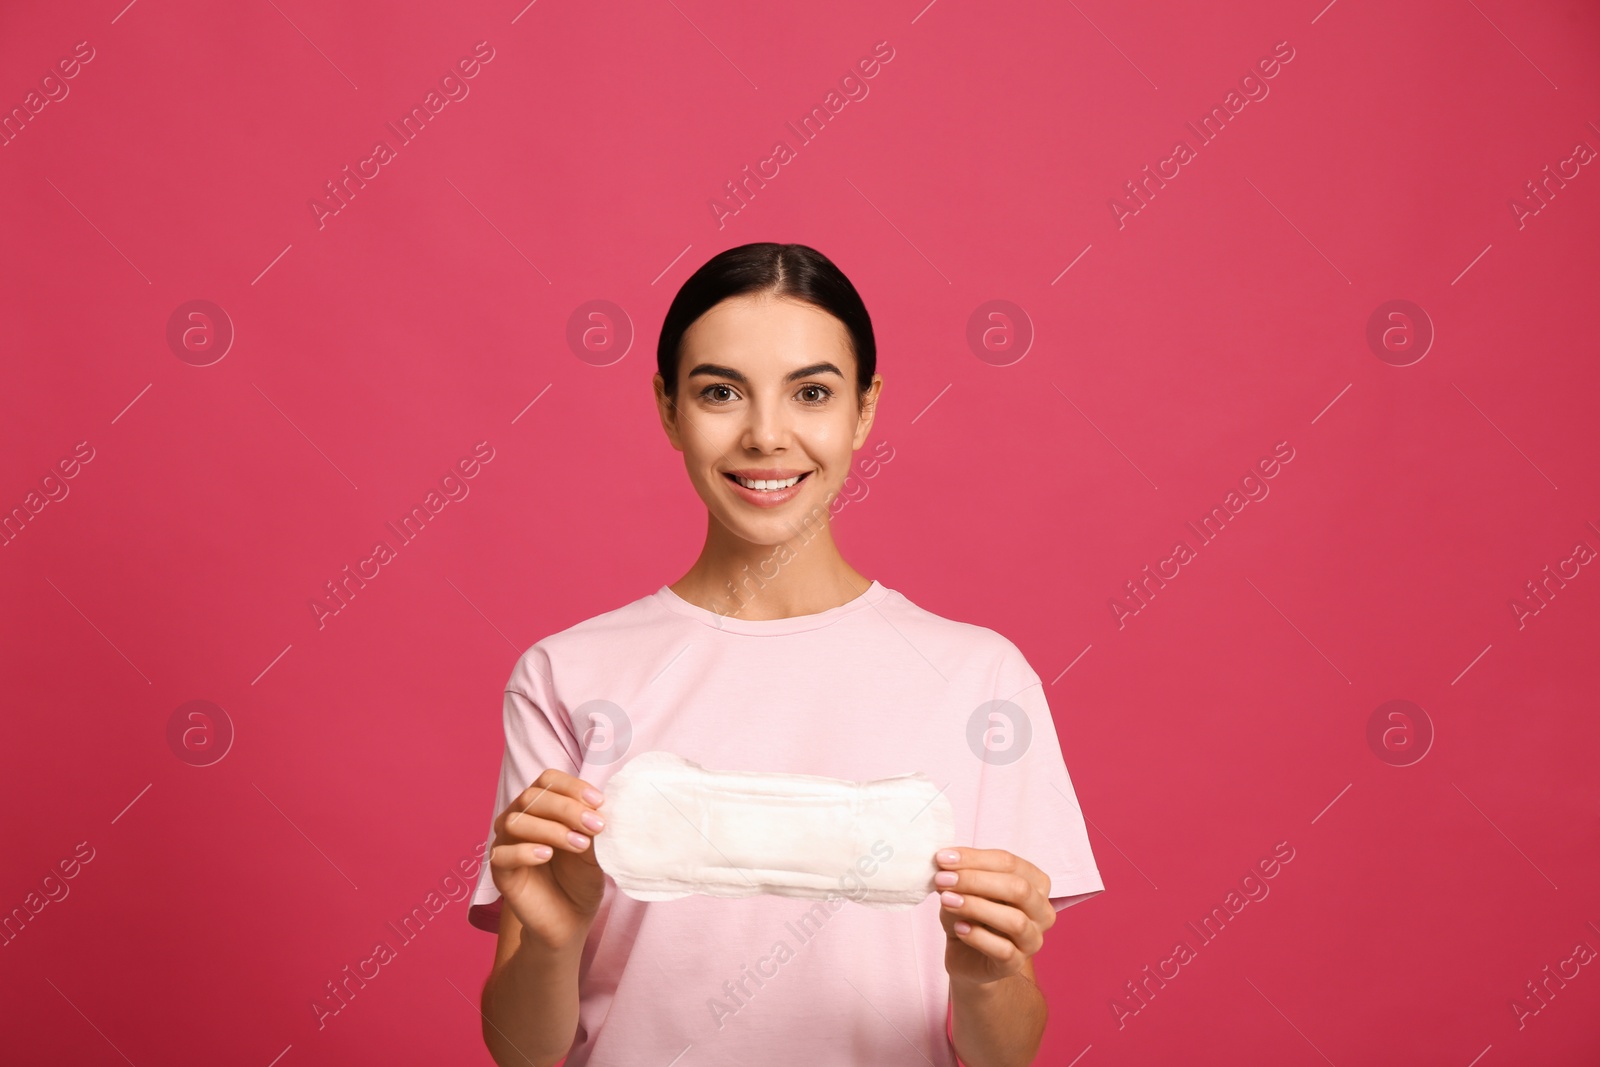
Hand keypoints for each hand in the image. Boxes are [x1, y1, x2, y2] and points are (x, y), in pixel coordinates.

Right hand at [489, 769, 608, 950]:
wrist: (571, 919)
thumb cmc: (581, 878)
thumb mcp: (593, 849)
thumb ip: (590, 827)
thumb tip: (598, 808)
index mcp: (542, 807)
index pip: (548, 780)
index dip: (572, 786)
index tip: (599, 802)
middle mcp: (519, 819)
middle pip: (532, 797)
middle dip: (567, 808)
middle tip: (596, 826)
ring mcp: (506, 844)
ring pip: (516, 822)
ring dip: (551, 829)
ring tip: (580, 844)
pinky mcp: (499, 872)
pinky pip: (502, 854)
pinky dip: (525, 851)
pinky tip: (547, 855)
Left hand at [932, 847, 1054, 986]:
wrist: (967, 957)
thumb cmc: (971, 915)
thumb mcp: (964, 889)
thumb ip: (961, 876)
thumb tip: (945, 863)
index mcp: (1035, 883)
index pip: (1010, 863)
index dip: (975, 858)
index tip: (942, 858)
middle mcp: (1042, 911)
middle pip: (1018, 889)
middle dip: (976, 880)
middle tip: (942, 878)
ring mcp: (1033, 940)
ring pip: (1015, 921)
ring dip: (976, 907)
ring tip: (946, 901)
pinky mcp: (1016, 964)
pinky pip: (1004, 950)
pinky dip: (978, 937)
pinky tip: (958, 928)